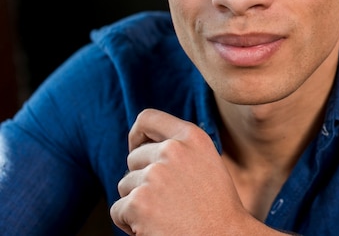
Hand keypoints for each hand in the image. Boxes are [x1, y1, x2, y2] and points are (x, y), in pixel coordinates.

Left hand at [109, 108, 275, 234]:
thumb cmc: (217, 208)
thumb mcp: (207, 163)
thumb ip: (180, 149)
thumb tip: (142, 146)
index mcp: (192, 137)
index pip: (147, 118)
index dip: (137, 135)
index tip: (136, 148)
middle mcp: (172, 150)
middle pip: (133, 159)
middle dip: (141, 180)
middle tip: (167, 201)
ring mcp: (154, 175)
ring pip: (124, 186)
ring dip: (137, 203)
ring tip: (166, 215)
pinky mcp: (139, 202)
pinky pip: (118, 210)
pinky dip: (129, 223)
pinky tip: (155, 228)